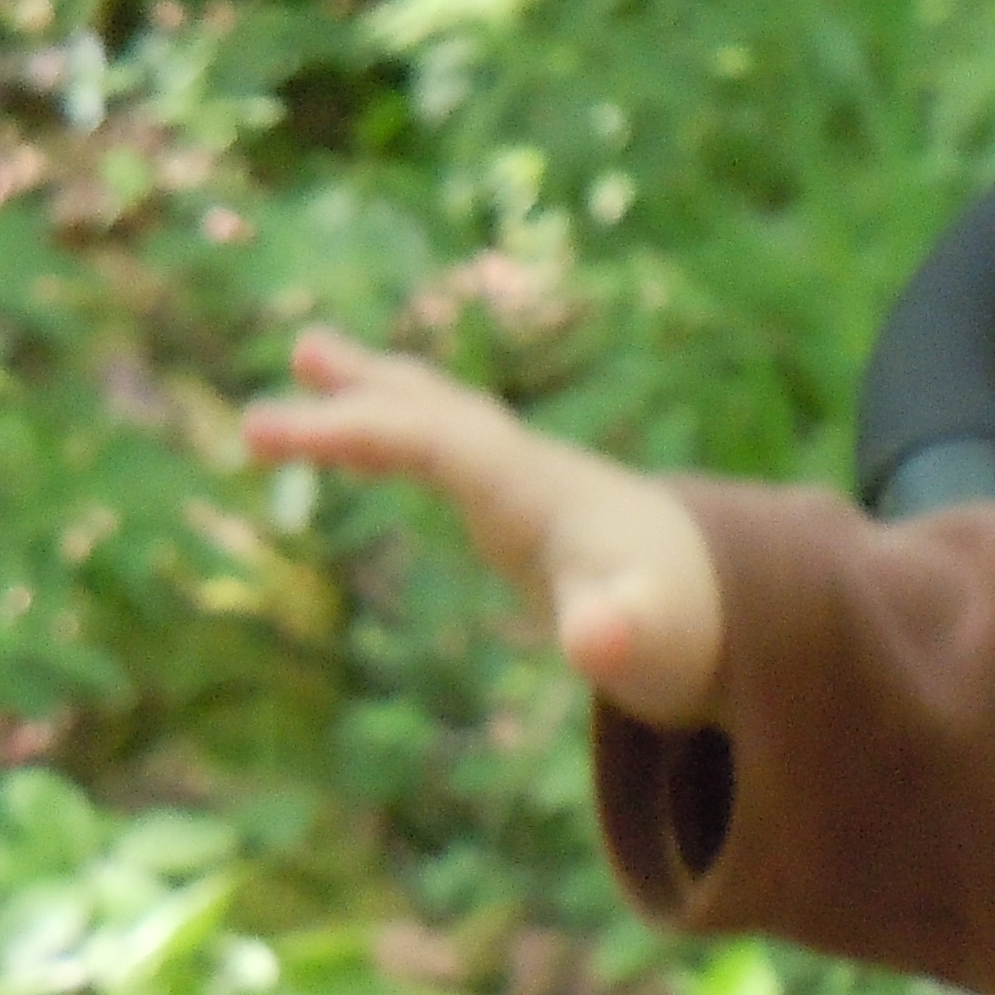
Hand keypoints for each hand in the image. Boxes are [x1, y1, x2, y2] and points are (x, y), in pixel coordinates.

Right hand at [242, 331, 728, 726]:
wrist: (728, 608)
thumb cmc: (682, 626)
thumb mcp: (652, 642)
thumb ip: (621, 634)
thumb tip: (593, 641)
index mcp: (538, 489)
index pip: (433, 439)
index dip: (354, 429)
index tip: (270, 430)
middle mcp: (528, 467)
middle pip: (433, 411)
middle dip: (355, 400)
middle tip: (267, 403)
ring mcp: (524, 480)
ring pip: (442, 415)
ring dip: (377, 388)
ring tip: (308, 352)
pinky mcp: (523, 504)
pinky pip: (447, 449)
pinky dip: (398, 430)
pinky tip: (361, 435)